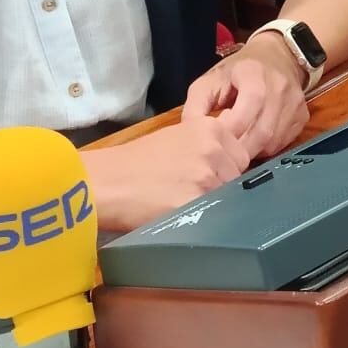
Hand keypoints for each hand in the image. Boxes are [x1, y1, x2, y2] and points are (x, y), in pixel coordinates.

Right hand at [84, 113, 248, 231]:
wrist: (106, 180)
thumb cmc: (136, 160)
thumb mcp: (178, 137)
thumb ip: (208, 146)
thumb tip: (231, 166)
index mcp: (211, 128)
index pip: (241, 157)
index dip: (226, 170)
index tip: (208, 176)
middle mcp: (213, 150)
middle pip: (236, 179)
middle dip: (221, 187)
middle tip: (191, 191)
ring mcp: (205, 178)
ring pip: (227, 199)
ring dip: (212, 205)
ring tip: (182, 202)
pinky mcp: (194, 204)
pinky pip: (212, 216)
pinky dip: (200, 219)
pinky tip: (180, 214)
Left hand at [181, 35, 310, 158]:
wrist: (277, 56)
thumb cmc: (238, 70)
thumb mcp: (210, 80)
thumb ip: (196, 106)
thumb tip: (190, 134)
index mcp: (253, 74)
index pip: (248, 108)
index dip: (231, 128)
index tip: (216, 137)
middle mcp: (279, 88)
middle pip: (262, 131)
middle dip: (239, 148)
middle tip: (224, 152)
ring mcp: (295, 103)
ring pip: (273, 141)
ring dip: (252, 150)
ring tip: (237, 145)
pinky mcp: (302, 116)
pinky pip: (283, 143)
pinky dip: (266, 148)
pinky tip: (253, 139)